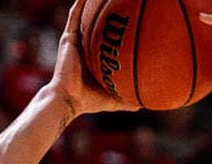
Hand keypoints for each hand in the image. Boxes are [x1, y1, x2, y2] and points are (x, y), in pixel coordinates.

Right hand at [45, 0, 138, 116]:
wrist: (69, 99)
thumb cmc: (88, 101)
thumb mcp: (113, 98)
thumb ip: (126, 99)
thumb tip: (143, 105)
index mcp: (92, 58)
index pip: (104, 40)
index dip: (113, 31)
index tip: (125, 24)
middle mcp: (83, 46)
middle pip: (95, 24)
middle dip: (103, 14)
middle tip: (117, 4)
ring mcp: (75, 41)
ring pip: (84, 16)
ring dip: (91, 4)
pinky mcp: (68, 38)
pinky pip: (74, 16)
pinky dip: (80, 4)